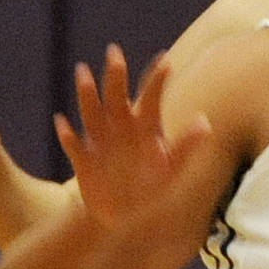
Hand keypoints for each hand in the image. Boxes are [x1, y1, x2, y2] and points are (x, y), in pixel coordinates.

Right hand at [54, 45, 210, 228]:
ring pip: (91, 113)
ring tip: (83, 73)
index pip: (151, 98)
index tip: (166, 61)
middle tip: (114, 52)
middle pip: (116, 96)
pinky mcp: (84, 160)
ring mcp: (100, 142)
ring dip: (87, 94)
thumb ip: (186, 147)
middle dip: (115, 76)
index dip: (157, 80)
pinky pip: (74, 145)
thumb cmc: (150, 189)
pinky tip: (63, 123)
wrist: (122, 216)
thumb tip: (205, 122)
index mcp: (144, 128)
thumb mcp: (172, 171)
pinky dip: (68, 135)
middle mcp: (120, 128)